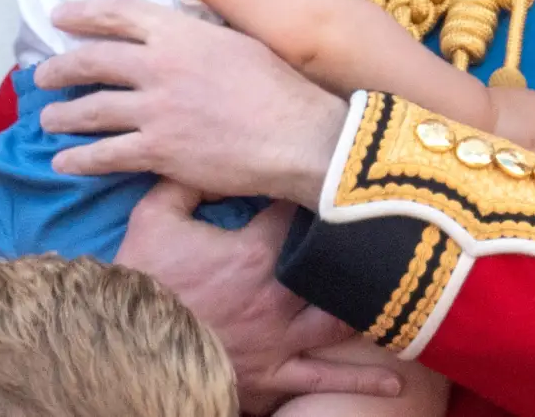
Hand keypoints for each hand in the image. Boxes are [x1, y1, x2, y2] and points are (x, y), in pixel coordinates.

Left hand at [34, 0, 345, 208]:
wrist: (296, 134)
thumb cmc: (278, 86)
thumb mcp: (237, 43)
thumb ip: (198, 39)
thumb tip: (180, 38)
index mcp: (181, 33)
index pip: (119, 14)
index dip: (83, 13)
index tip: (59, 16)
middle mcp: (160, 66)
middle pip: (92, 61)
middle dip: (60, 68)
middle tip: (42, 75)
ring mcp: (155, 110)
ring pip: (90, 109)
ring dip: (62, 115)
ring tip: (48, 119)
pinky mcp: (157, 151)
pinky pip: (104, 155)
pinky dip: (78, 158)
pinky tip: (64, 160)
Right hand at [116, 182, 402, 414]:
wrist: (128, 352)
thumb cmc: (144, 283)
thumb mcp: (154, 217)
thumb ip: (185, 180)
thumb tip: (207, 150)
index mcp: (257, 252)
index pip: (300, 210)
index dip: (317, 189)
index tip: (335, 169)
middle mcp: (280, 294)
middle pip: (333, 263)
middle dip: (357, 243)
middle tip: (388, 223)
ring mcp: (282, 337)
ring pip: (340, 319)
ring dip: (370, 306)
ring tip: (406, 292)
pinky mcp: (277, 374)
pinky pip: (325, 379)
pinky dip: (361, 380)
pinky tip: (398, 383)